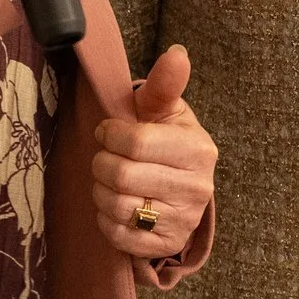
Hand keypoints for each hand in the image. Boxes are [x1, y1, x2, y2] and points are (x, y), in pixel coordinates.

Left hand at [93, 46, 215, 260]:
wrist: (180, 184)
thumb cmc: (165, 139)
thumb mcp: (165, 110)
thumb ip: (165, 84)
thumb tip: (177, 53)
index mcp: (197, 149)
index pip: (135, 142)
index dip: (109, 135)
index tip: (106, 131)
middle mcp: (197, 188)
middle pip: (122, 176)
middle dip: (101, 163)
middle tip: (104, 157)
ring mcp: (183, 221)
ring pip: (118, 207)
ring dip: (101, 191)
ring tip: (108, 180)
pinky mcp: (166, 245)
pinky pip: (119, 237)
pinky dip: (106, 219)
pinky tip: (115, 205)